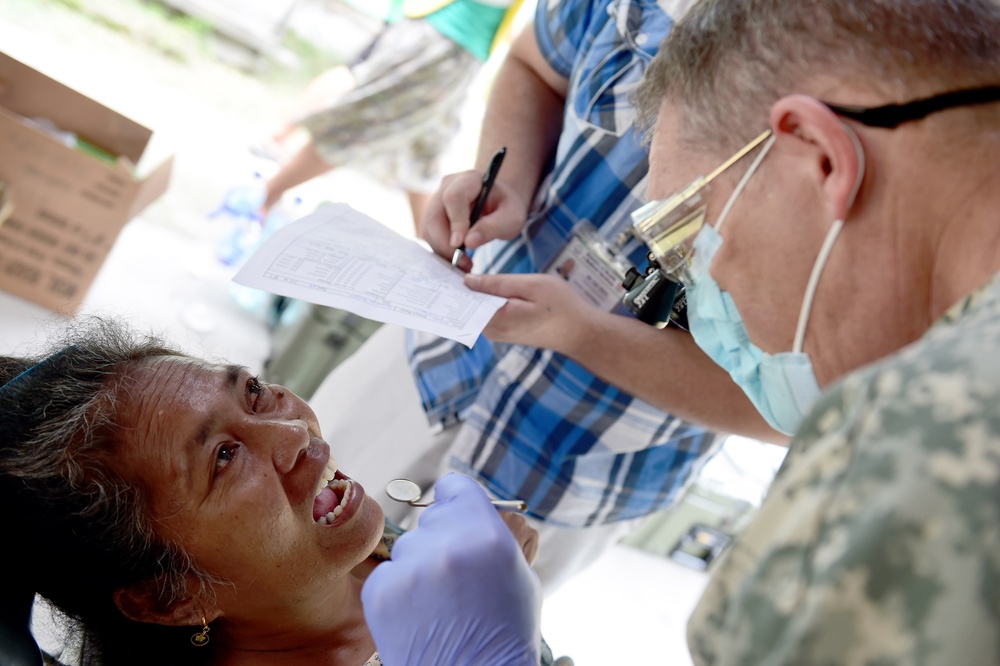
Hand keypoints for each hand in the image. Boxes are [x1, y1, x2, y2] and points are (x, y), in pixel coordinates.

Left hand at [361, 473, 541, 665]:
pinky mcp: (381, 590)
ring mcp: (410, 567)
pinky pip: (389, 573)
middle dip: (442, 540)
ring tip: (440, 603)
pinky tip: (420, 615)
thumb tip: (471, 510)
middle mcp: (446, 543)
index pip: (454, 486)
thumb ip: (495, 534)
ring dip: (420, 565)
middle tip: (456, 576)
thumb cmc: (505, 633)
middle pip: (433, 519)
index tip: (458, 518)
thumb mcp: (521, 575)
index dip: (457, 502)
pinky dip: (400, 590)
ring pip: (409, 546)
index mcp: (487, 533)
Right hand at [420, 170, 529, 270]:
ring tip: (464, 263)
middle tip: (463, 262)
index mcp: (470, 180)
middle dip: (445, 243)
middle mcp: (448, 186)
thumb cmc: (506, 207)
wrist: (499, 203)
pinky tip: (457, 258)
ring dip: (442, 250)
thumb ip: (493, 227)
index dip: (455, 222)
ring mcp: (437, 200)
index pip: (454, 197)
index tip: (460, 245)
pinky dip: (441, 250)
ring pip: (428, 228)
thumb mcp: (512, 217)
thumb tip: (469, 242)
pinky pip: (430, 235)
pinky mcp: (433, 215)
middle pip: (434, 215)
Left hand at [465, 273, 601, 352]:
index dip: (454, 282)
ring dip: (474, 291)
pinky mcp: (504, 332)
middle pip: (468, 305)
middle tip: (454, 261)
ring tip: (465, 269)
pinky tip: (484, 284)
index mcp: (497, 319)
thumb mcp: (531, 286)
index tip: (445, 265)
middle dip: (461, 285)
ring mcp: (498, 334)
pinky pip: (487, 312)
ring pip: (477, 308)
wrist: (580, 332)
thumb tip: (468, 280)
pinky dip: (485, 299)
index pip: (464, 300)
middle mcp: (493, 331)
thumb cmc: (561, 306)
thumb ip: (498, 283)